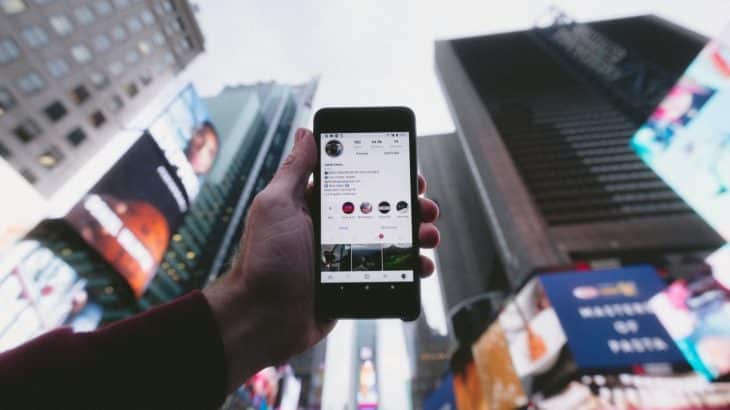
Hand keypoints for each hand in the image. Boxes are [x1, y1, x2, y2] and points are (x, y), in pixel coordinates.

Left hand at [203, 128, 439, 392]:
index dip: (386, 174)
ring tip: (428, 235)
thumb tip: (306, 132)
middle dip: (410, 204)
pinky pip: (391, 272)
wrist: (264, 318)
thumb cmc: (264, 260)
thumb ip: (295, 170)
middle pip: (382, 209)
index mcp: (316, 206)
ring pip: (393, 239)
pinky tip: (421, 265)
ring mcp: (348, 256)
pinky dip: (411, 268)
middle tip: (426, 205)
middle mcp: (335, 228)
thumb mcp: (276, 206)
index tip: (408, 171)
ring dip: (417, 234)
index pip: (359, 181)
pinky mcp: (357, 282)